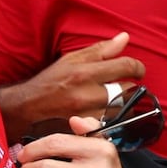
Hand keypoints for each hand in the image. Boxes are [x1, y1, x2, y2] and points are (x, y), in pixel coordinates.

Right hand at [0, 33, 144, 140]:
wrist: (28, 107)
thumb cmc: (52, 81)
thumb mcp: (72, 59)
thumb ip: (101, 50)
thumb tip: (125, 37)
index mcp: (85, 72)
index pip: (125, 67)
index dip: (138, 68)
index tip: (137, 71)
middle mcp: (87, 93)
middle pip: (128, 91)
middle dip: (131, 88)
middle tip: (126, 87)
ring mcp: (87, 114)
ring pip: (123, 110)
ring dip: (125, 105)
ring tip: (119, 101)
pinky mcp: (86, 129)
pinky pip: (112, 124)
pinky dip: (115, 119)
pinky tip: (109, 115)